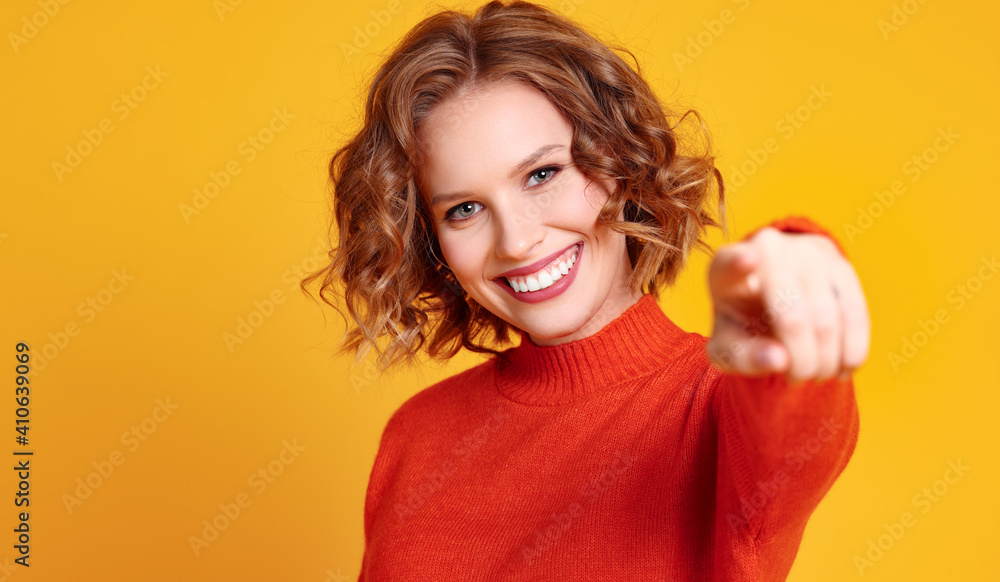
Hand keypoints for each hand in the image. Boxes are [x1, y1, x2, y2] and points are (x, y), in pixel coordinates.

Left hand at [705, 227, 870, 383]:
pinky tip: (843, 369)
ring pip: (827, 316)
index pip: (730, 263)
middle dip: (800, 359)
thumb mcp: (728, 348)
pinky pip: (854, 312)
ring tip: (815, 375)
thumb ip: (743, 357)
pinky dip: (852, 349)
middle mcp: (767, 249)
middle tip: (795, 380)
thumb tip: (780, 359)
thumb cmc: (743, 326)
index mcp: (726, 268)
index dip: (739, 263)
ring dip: (826, 359)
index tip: (746, 260)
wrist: (772, 299)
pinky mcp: (839, 263)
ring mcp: (806, 252)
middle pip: (790, 313)